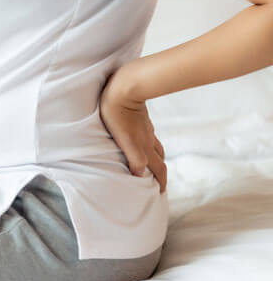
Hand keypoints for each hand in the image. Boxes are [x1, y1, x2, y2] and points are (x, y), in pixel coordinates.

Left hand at [99, 70, 166, 193]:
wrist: (126, 87)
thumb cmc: (117, 113)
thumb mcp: (123, 139)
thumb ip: (133, 158)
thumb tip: (140, 175)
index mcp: (144, 147)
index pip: (158, 169)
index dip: (161, 182)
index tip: (161, 193)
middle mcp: (148, 140)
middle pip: (160, 160)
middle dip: (162, 174)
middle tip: (161, 185)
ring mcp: (147, 129)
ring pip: (156, 148)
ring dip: (157, 160)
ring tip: (153, 167)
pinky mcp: (143, 120)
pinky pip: (150, 137)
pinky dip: (150, 147)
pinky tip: (144, 143)